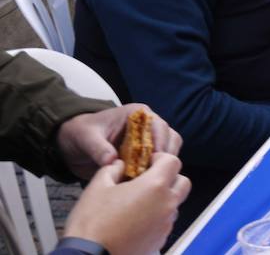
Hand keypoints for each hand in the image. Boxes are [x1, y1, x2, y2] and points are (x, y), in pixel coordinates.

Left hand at [58, 105, 180, 181]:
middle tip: (154, 172)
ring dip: (162, 164)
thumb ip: (99, 148)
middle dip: (166, 155)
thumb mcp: (87, 138)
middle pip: (170, 138)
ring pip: (168, 151)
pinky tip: (144, 183)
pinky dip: (154, 172)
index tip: (154, 159)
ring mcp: (147, 142)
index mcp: (138, 114)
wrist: (72, 143)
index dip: (159, 141)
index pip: (158, 125)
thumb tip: (112, 161)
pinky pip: (156, 163)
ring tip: (149, 179)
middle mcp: (147, 126)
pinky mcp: (142, 156)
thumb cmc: (81, 133)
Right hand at [63, 154, 190, 254]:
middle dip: (169, 177)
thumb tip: (120, 165)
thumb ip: (112, 169)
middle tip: (148, 180)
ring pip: (175, 204)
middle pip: (182, 182)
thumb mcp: (97, 186)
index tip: (147, 163)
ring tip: (139, 203)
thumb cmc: (92, 222)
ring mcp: (166, 224)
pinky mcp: (160, 241)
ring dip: (163, 199)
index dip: (160, 158)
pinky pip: (165, 222)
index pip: (173, 161)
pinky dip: (157, 218)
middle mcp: (167, 204)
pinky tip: (136, 221)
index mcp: (155, 185)